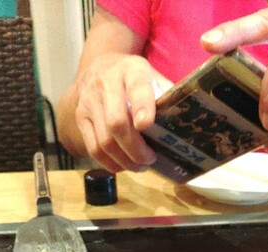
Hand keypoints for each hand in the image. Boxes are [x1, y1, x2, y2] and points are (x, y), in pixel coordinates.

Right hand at [75, 53, 172, 171]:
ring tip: (139, 166)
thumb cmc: (132, 79)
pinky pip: (93, 148)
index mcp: (131, 71)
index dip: (142, 107)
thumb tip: (187, 120)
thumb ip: (167, 95)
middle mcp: (106, 84)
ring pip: (105, 141)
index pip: (137, 87)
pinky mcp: (80, 118)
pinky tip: (123, 165)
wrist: (98, 69)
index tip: (147, 125)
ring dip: (125, 160)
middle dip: (135, 149)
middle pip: (117, 123)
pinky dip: (110, 163)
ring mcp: (89, 102)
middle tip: (149, 159)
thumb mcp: (152, 76)